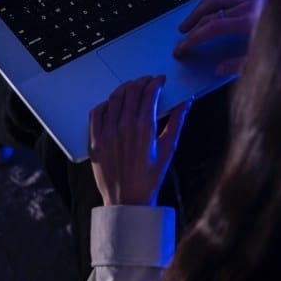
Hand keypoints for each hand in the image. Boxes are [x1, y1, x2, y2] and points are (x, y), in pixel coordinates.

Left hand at [88, 76, 190, 205]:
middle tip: (148, 81)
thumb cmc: (150, 177)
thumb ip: (177, 122)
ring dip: (124, 89)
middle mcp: (124, 126)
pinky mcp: (95, 140)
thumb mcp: (168, 149)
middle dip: (141, 82)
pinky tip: (112, 103)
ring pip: (114, 98)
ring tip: (132, 87)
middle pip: (131, 92)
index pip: (149, 93)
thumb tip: (186, 103)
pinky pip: (96, 113)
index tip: (160, 80)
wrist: (127, 200)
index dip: (155, 82)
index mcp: (144, 128)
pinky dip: (105, 104)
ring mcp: (107, 133)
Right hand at [173, 0, 258, 74]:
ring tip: (188, 23)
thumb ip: (242, 66)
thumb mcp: (267, 60)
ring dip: (197, 11)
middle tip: (182, 39)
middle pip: (210, 13)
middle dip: (192, 27)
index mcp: (250, 23)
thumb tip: (220, 69)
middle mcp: (248, 7)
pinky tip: (205, 6)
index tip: (183, 48)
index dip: (194, 38)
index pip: (213, 28)